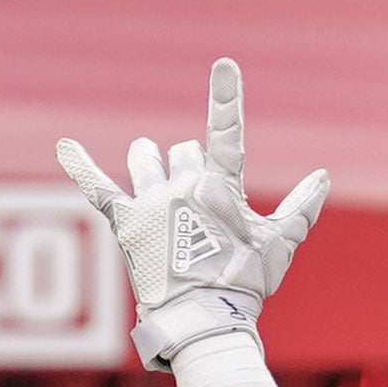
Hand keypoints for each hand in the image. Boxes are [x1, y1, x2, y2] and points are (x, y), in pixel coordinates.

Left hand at [56, 58, 332, 369]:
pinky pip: (98, 188)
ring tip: (156, 181)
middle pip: (182, 151)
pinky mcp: (126, 224)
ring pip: (144, 159)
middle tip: (198, 211)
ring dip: (150, 163)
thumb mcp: (278, 245)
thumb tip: (323, 175)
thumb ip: (300, 208)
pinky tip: (65, 146)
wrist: (202, 321)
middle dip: (189, 167)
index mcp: (220, 186)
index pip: (227, 132)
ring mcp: (151, 202)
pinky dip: (81, 166)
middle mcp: (181, 185)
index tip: (223, 65)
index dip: (226, 97)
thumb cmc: (244, 284)